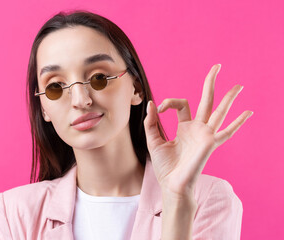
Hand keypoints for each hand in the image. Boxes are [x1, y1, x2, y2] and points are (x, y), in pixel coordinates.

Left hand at [144, 64, 252, 197]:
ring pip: (219, 111)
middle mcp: (197, 128)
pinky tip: (249, 112)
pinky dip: (238, 123)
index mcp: (185, 126)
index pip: (181, 104)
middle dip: (211, 83)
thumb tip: (152, 103)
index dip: (169, 102)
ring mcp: (205, 135)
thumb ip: (151, 123)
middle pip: (206, 100)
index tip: (158, 109)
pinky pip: (227, 132)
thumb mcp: (153, 141)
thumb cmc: (164, 166)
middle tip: (217, 66)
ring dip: (229, 98)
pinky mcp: (210, 143)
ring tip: (239, 85)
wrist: (171, 184)